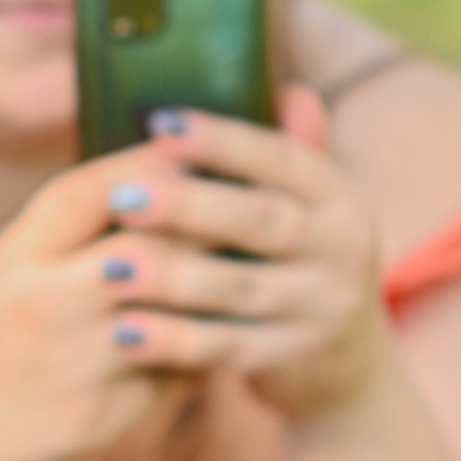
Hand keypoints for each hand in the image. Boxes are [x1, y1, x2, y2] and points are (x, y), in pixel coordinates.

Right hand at [0, 96, 390, 460]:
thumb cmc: (1, 330)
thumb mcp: (13, 264)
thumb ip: (75, 223)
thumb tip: (167, 166)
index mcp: (17, 254)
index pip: (89, 192)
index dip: (149, 166)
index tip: (199, 146)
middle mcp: (42, 301)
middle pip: (146, 247)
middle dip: (205, 224)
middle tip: (253, 204)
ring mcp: (74, 359)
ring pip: (171, 309)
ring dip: (219, 283)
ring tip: (258, 260)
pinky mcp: (103, 408)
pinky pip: (175, 366)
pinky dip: (208, 342)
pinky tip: (236, 324)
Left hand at [71, 94, 393, 427]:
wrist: (350, 370)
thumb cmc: (301, 265)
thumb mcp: (310, 210)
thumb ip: (291, 156)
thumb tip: (290, 90)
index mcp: (338, 196)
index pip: (281, 158)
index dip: (222, 141)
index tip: (159, 125)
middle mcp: (341, 248)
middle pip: (261, 221)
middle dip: (189, 207)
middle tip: (121, 198)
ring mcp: (322, 307)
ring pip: (240, 288)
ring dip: (172, 278)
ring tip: (109, 267)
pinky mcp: (295, 360)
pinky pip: (229, 348)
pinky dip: (177, 342)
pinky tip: (126, 333)